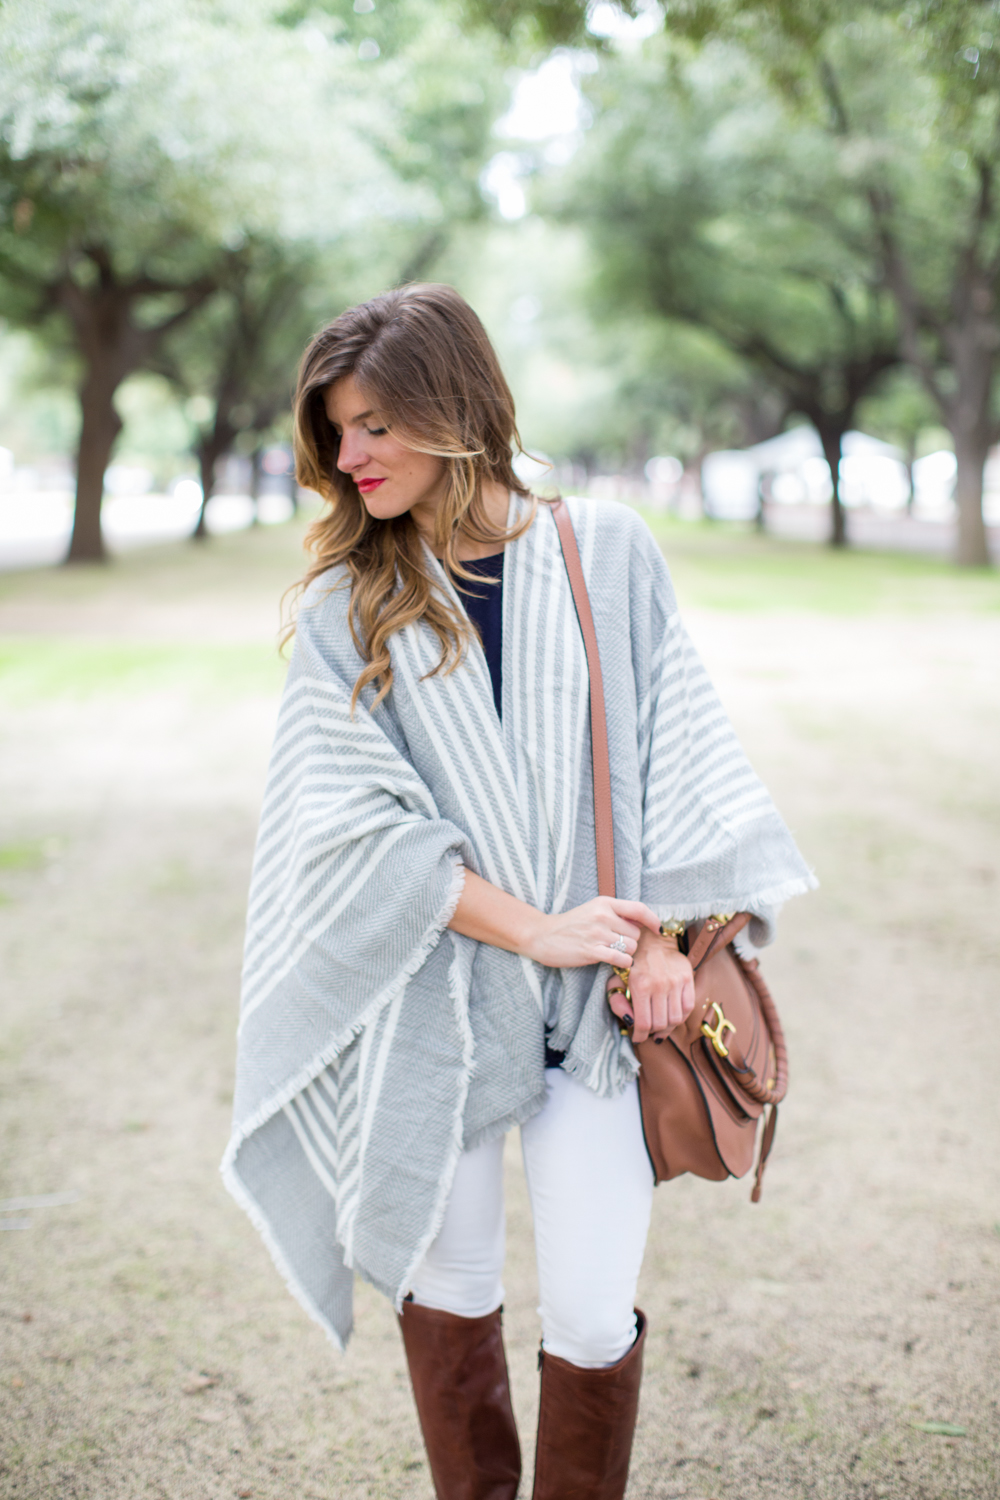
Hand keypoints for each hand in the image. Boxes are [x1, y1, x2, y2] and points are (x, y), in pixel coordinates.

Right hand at [522, 896, 661, 969]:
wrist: (542, 935)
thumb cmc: (571, 924)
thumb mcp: (593, 909)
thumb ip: (616, 913)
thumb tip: (642, 921)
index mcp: (604, 903)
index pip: (639, 909)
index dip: (653, 920)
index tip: (658, 929)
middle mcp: (603, 916)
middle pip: (637, 933)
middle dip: (631, 941)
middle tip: (617, 944)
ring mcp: (597, 934)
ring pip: (632, 947)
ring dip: (626, 954)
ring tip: (611, 952)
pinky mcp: (591, 951)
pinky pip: (622, 959)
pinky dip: (623, 963)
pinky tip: (614, 962)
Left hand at [606, 928, 694, 1044]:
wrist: (652, 939)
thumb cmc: (632, 962)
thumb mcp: (616, 979)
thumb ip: (617, 1002)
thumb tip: (628, 1021)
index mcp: (640, 985)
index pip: (643, 1023)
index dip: (640, 1036)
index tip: (638, 1037)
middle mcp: (660, 984)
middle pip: (660, 1024)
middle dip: (652, 1032)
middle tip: (648, 1031)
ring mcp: (676, 982)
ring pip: (675, 1019)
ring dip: (667, 1027)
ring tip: (660, 1026)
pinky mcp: (688, 978)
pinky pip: (688, 1007)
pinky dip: (680, 1016)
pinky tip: (671, 1016)